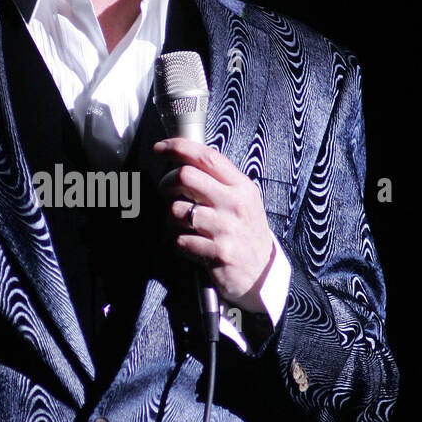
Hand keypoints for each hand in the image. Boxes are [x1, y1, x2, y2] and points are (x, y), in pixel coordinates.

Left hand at [154, 137, 275, 312]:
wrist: (262, 273)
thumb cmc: (245, 233)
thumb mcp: (242, 201)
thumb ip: (218, 182)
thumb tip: (183, 162)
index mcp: (241, 186)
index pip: (206, 156)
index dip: (178, 147)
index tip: (160, 149)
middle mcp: (235, 204)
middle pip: (185, 177)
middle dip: (166, 183)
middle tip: (166, 192)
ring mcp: (226, 228)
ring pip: (176, 210)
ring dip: (170, 219)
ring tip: (180, 226)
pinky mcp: (218, 252)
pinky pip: (179, 240)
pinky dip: (177, 243)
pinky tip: (188, 244)